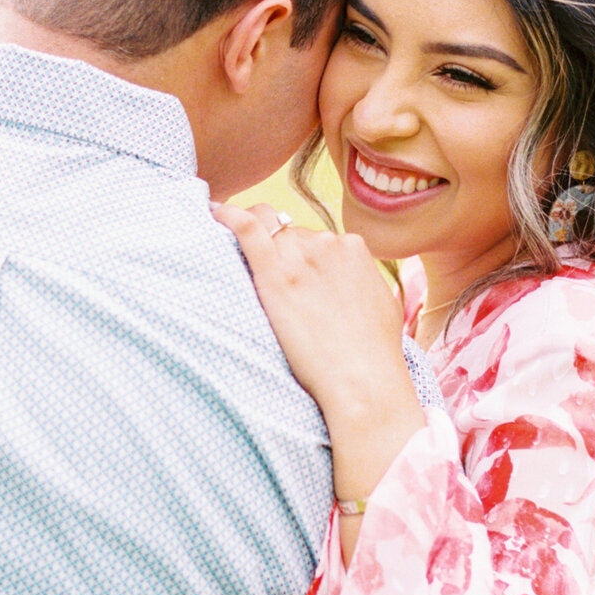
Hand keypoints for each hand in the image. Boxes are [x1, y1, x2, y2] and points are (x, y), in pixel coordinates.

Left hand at [213, 203, 425, 508]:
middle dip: (281, 255)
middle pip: (290, 235)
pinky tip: (214, 214)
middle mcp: (327, 242)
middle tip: (278, 291)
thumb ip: (360, 280)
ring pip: (268, 233)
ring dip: (261, 251)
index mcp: (353, 247)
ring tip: (254, 278)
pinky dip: (228, 216)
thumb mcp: (380, 303)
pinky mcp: (274, 272)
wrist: (362, 380)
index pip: (315, 238)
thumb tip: (351, 280)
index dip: (301, 257)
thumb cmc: (373, 353)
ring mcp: (299, 254)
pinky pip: (246, 227)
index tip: (292, 275)